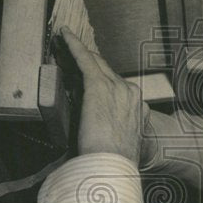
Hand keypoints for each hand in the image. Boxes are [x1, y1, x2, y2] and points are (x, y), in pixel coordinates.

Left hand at [60, 28, 148, 164]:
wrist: (112, 166)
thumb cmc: (114, 162)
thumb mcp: (122, 144)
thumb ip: (116, 131)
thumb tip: (102, 130)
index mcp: (139, 108)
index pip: (118, 87)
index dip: (103, 80)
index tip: (91, 76)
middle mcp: (131, 93)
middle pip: (109, 72)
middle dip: (92, 62)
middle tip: (74, 53)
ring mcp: (117, 88)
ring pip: (97, 64)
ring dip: (80, 54)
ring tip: (64, 43)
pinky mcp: (98, 86)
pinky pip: (85, 59)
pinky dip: (74, 46)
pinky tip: (64, 36)